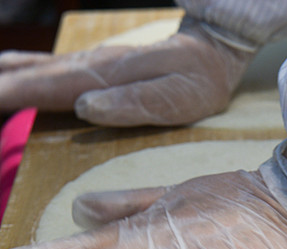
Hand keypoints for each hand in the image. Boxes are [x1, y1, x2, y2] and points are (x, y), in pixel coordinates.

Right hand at [0, 17, 252, 125]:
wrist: (213, 51)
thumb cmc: (197, 81)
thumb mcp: (174, 97)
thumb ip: (132, 103)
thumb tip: (84, 107)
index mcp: (102, 77)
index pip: (46, 88)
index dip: (12, 96)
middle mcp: (90, 67)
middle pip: (32, 75)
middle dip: (3, 87)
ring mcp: (91, 65)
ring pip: (36, 68)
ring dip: (7, 78)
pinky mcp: (96, 68)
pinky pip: (50, 71)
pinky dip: (25, 75)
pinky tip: (12, 76)